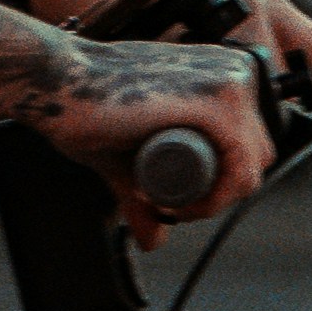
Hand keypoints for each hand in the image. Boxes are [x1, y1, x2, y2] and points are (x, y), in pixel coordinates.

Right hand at [31, 36, 274, 225]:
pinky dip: (216, 198)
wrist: (54, 79)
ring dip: (215, 200)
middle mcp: (235, 70)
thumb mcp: (128, 153)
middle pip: (257, 155)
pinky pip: (241, 169)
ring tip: (169, 205)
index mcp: (223, 71)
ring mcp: (230, 83)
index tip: (176, 198)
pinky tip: (180, 205)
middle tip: (171, 204)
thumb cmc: (84, 104)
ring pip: (253, 166)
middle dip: (219, 192)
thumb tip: (153, 241)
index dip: (220, 180)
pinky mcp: (218, 103)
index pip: (250, 141)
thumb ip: (142, 189)